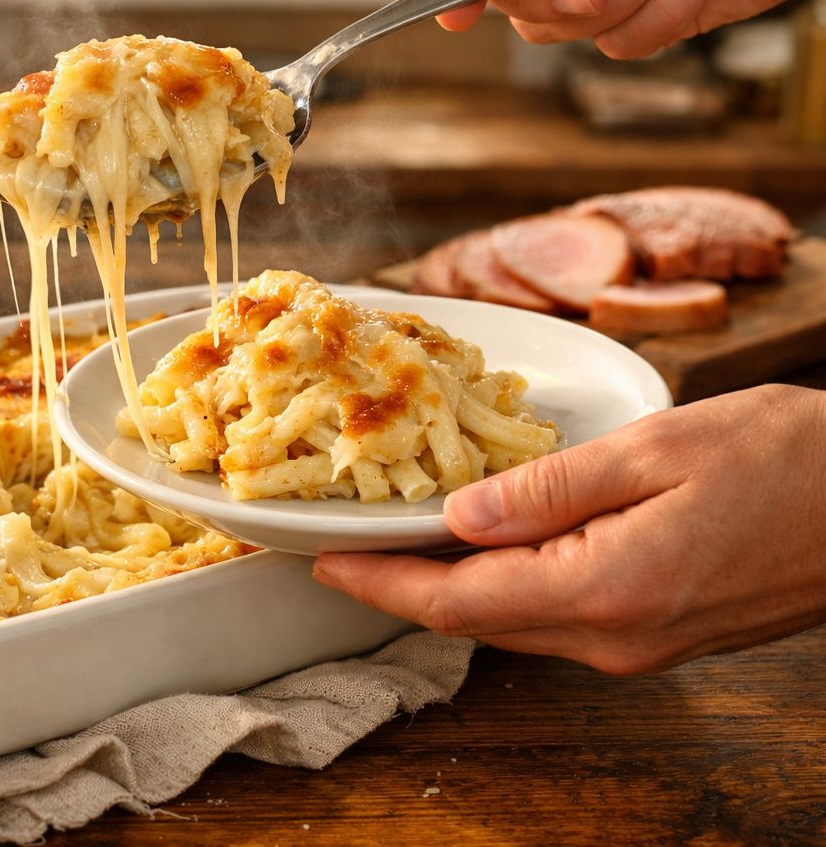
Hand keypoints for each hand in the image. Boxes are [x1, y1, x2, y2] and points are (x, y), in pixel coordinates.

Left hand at [311, 384, 825, 673]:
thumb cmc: (788, 461)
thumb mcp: (656, 449)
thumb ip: (548, 489)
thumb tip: (459, 518)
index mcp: (605, 590)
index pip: (456, 601)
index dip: (377, 583)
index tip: (317, 561)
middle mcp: (614, 638)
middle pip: (475, 621)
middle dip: (400, 586)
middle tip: (342, 544)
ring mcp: (639, 646)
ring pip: (512, 623)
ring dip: (448, 587)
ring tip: (395, 543)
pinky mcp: (659, 635)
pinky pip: (554, 617)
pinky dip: (502, 586)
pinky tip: (483, 548)